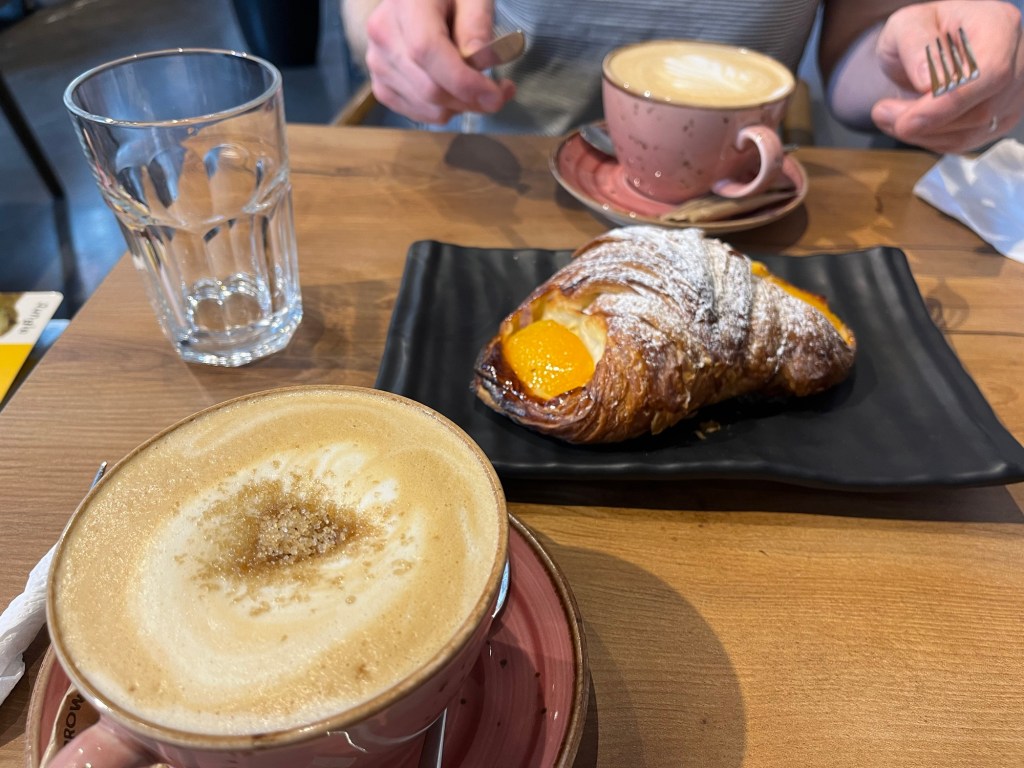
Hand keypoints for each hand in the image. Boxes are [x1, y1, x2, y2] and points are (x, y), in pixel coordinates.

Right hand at [364, 0, 515, 123]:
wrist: (419, 0)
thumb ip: (477, 24)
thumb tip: (480, 62)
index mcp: (406, 5)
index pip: (428, 51)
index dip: (463, 81)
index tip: (495, 94)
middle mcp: (383, 36)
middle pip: (429, 88)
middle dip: (471, 100)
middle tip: (500, 93)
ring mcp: (378, 63)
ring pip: (427, 107)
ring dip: (461, 107)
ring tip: (480, 87)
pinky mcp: (380, 85)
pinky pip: (417, 113)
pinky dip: (444, 111)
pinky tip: (457, 92)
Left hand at [871, 0, 1023, 152]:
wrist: (927, 49)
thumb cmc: (921, 31)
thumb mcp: (907, 25)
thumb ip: (916, 46)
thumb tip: (928, 82)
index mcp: (999, 26)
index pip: (990, 72)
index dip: (949, 103)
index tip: (907, 119)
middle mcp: (1016, 60)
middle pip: (981, 109)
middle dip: (926, 122)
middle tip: (883, 114)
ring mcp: (1012, 93)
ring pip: (971, 132)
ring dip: (922, 133)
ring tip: (888, 116)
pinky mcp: (999, 118)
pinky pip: (964, 142)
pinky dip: (930, 140)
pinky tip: (909, 123)